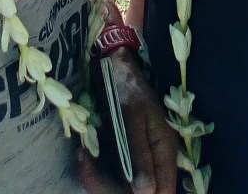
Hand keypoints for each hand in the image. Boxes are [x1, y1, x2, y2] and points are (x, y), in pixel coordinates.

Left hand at [79, 48, 177, 193]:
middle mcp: (156, 156)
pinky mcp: (128, 152)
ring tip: (83, 160)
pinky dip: (98, 171)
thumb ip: (139, 156)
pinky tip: (85, 157)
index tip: (117, 192)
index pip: (164, 190)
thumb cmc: (126, 88)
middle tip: (86, 168)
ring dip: (100, 181)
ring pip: (126, 186)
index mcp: (164, 148)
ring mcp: (142, 155)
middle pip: (143, 191)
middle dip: (111, 188)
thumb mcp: (131, 119)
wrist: (114, 65)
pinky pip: (116, 173)